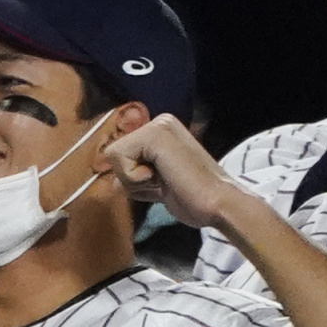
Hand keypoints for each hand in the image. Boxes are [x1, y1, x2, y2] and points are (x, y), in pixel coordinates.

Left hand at [102, 114, 257, 235]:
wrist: (218, 204)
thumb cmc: (192, 198)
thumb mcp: (157, 179)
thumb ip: (137, 171)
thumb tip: (107, 173)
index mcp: (162, 130)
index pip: (119, 154)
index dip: (131, 177)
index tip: (162, 182)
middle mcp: (160, 122)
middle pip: (113, 155)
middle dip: (131, 179)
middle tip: (164, 182)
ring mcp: (158, 125)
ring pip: (113, 157)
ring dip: (134, 180)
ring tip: (165, 180)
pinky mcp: (155, 135)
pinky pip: (119, 160)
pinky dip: (136, 178)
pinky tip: (163, 179)